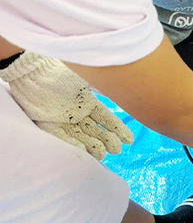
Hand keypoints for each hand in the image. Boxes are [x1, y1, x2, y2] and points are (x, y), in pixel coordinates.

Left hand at [0, 52, 132, 159]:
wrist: (33, 69)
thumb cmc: (59, 70)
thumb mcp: (84, 78)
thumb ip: (101, 85)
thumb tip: (120, 87)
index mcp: (88, 102)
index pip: (106, 118)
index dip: (118, 129)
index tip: (129, 140)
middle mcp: (78, 113)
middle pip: (96, 131)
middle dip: (108, 140)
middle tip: (116, 150)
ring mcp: (63, 120)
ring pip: (82, 136)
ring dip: (93, 146)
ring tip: (103, 154)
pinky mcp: (47, 124)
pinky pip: (62, 137)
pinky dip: (72, 144)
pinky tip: (84, 151)